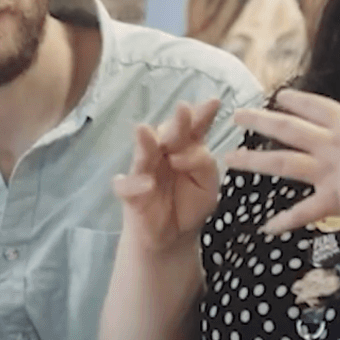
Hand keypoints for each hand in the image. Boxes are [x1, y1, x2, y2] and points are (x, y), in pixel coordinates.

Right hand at [112, 99, 223, 254]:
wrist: (172, 238)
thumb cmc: (190, 204)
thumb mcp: (208, 186)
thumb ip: (202, 164)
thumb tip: (181, 155)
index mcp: (185, 149)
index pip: (194, 128)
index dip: (201, 115)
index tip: (214, 102)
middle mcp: (163, 154)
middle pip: (168, 134)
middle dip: (176, 123)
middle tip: (184, 109)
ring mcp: (144, 171)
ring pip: (142, 153)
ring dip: (144, 142)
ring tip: (144, 131)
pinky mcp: (130, 194)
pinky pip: (125, 186)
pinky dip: (134, 184)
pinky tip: (147, 184)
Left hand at [225, 67, 339, 235]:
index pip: (316, 106)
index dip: (295, 100)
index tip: (277, 97)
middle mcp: (332, 145)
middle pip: (288, 129)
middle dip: (260, 121)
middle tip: (236, 116)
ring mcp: (329, 172)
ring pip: (283, 164)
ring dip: (254, 162)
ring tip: (229, 161)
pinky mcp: (333, 199)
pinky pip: (304, 212)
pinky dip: (285, 221)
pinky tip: (266, 227)